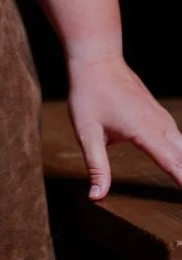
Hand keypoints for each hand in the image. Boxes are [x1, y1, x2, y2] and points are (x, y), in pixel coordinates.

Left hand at [67, 53, 181, 199]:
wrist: (97, 59)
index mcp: (144, 132)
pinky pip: (179, 139)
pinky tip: (180, 165)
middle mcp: (160, 125)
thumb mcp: (87, 132)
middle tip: (181, 200)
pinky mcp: (160, 116)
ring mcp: (162, 118)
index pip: (173, 164)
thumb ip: (96, 167)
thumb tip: (97, 196)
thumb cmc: (89, 94)